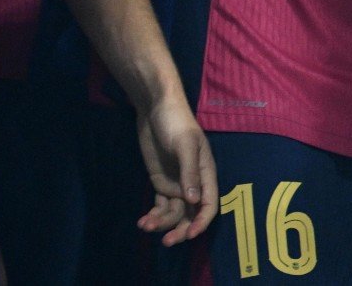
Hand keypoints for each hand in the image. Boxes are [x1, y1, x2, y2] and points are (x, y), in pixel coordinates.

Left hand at [134, 94, 218, 245]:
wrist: (156, 109)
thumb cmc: (176, 123)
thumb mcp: (184, 145)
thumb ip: (189, 172)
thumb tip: (194, 200)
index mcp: (205, 174)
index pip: (209, 204)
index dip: (201, 221)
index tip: (190, 234)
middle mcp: (193, 184)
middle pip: (191, 214)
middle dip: (180, 229)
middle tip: (167, 241)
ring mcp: (176, 184)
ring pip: (173, 213)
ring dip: (162, 223)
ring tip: (145, 225)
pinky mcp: (160, 183)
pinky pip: (160, 206)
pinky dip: (153, 216)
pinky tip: (143, 221)